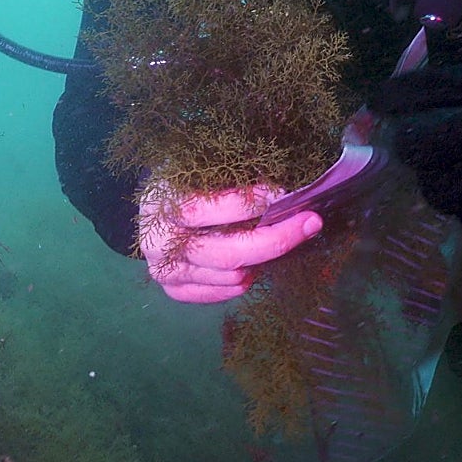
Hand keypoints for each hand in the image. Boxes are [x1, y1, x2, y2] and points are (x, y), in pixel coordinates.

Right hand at [139, 185, 323, 303]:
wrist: (151, 208)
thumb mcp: (200, 168)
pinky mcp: (174, 290)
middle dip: (276, 240)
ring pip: (230, 277)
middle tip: (310, 223)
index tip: (287, 193)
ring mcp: (165, 271)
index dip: (251, 203)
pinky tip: (252, 262)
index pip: (209, 209)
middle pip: (227, 254)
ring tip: (277, 238)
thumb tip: (284, 188)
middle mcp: (159, 242)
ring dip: (262, 259)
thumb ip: (233, 177)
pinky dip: (244, 280)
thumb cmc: (184, 181)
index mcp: (163, 203)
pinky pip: (222, 293)